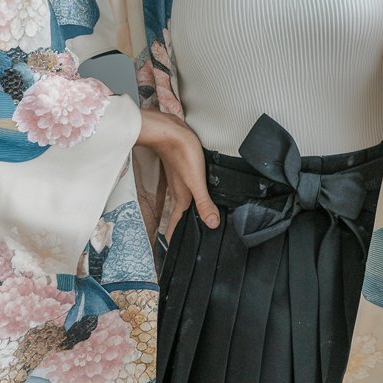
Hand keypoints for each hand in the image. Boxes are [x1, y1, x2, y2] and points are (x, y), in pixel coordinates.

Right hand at [137, 106, 220, 243]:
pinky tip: (194, 193)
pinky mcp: (181, 169)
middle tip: (181, 240)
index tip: (171, 250)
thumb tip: (213, 224)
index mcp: (181, 198)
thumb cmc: (182, 154)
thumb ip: (204, 203)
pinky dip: (188, 196)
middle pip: (178, 215)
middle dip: (179, 228)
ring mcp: (179, 180)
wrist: (170, 131)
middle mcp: (178, 192)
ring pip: (181, 202)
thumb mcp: (197, 181)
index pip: (175, 223)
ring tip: (188, 222)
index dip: (173, 236)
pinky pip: (184, 189)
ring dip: (183, 213)